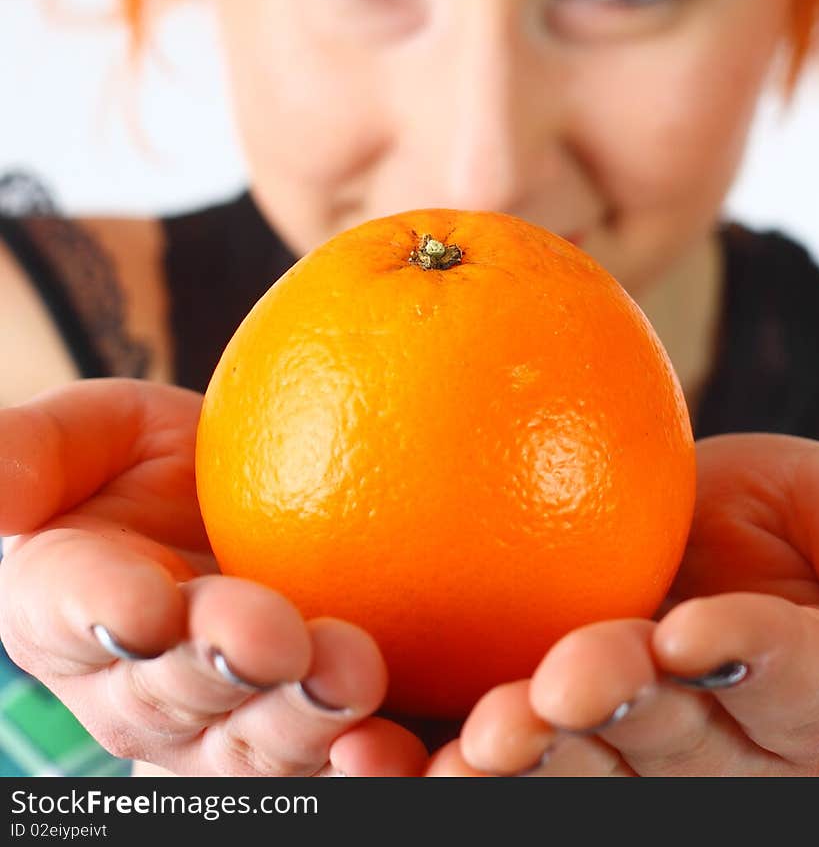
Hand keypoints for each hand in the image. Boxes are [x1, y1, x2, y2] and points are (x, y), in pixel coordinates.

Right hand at [0, 378, 427, 775]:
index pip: (75, 612)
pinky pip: (334, 762)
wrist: (230, 499)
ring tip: (348, 672)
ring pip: (257, 746)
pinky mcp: (310, 732)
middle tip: (270, 635)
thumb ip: (25, 454)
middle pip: (177, 695)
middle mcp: (141, 687)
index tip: (144, 600)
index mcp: (68, 612)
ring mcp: (226, 725)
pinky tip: (398, 744)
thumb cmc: (138, 464)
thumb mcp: (83, 436)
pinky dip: (364, 764)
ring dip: (301, 719)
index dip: (105, 612)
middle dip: (223, 669)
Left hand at [425, 434, 818, 775]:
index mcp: (813, 700)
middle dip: (619, 721)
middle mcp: (727, 754)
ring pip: (585, 779)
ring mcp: (629, 762)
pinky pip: (494, 770)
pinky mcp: (544, 752)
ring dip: (529, 765)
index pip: (794, 686)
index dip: (747, 661)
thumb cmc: (772, 520)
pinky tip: (374, 750)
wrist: (675, 535)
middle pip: (679, 750)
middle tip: (560, 686)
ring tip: (477, 741)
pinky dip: (437, 768)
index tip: (695, 631)